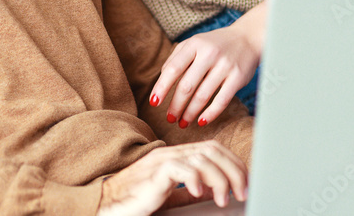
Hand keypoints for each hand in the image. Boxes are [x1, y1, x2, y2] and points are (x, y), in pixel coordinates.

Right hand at [98, 141, 246, 215]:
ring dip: (220, 179)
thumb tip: (214, 190)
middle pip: (212, 150)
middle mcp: (171, 153)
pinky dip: (195, 179)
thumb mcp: (171, 195)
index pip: (213, 148)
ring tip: (223, 199)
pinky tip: (199, 192)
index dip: (234, 163)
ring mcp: (161, 160)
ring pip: (202, 158)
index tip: (246, 182)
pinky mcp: (154, 173)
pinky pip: (180, 168)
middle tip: (242, 191)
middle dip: (234, 170)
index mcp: (176, 156)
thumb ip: (191, 190)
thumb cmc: (136, 201)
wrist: (107, 205)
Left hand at [150, 3, 265, 127]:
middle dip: (176, 105)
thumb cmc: (214, 44)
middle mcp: (209, 53)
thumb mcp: (194, 43)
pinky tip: (201, 121)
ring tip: (183, 123)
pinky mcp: (238, 77)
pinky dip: (210, 114)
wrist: (248, 37)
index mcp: (194, 44)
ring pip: (202, 95)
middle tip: (170, 118)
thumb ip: (176, 58)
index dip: (161, 87)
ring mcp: (224, 65)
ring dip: (190, 113)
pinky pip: (222, 100)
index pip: (173, 68)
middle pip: (186, 85)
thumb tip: (162, 82)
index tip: (154, 102)